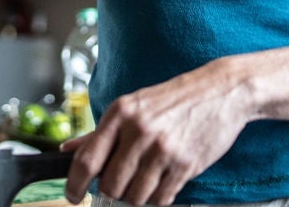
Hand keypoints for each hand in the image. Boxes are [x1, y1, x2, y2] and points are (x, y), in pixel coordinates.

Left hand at [61, 58, 251, 205]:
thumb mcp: (131, 106)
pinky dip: (158, 197)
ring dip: (137, 196)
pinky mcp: (185, 165)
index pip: (87, 159)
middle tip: (123, 182)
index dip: (74, 184)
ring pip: (135, 197)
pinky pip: (161, 199)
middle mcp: (138, 131)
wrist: (220, 91)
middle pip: (110, 185)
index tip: (72, 196)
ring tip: (146, 178)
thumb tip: (68, 150)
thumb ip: (100, 133)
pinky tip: (163, 180)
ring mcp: (163, 149)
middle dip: (113, 190)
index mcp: (120, 113)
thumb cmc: (171, 100)